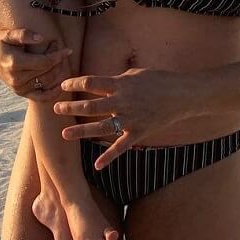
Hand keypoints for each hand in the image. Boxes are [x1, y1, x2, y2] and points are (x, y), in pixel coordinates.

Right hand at [0, 28, 71, 102]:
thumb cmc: (0, 41)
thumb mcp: (8, 34)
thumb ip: (24, 34)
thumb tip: (41, 38)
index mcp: (15, 63)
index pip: (44, 62)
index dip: (58, 56)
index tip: (69, 49)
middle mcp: (17, 78)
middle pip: (47, 71)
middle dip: (59, 61)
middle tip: (62, 50)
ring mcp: (18, 88)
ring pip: (47, 83)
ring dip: (59, 73)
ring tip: (62, 61)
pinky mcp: (21, 92)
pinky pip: (41, 97)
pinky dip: (53, 93)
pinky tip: (61, 85)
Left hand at [53, 68, 190, 168]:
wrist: (182, 95)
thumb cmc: (159, 80)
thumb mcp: (135, 73)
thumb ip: (117, 80)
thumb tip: (104, 84)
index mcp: (120, 84)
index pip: (91, 82)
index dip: (75, 83)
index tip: (64, 84)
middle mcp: (122, 102)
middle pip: (90, 105)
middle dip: (71, 107)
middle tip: (56, 108)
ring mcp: (130, 119)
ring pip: (100, 127)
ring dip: (81, 131)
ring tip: (65, 134)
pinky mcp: (138, 132)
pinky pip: (121, 147)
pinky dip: (109, 157)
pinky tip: (96, 166)